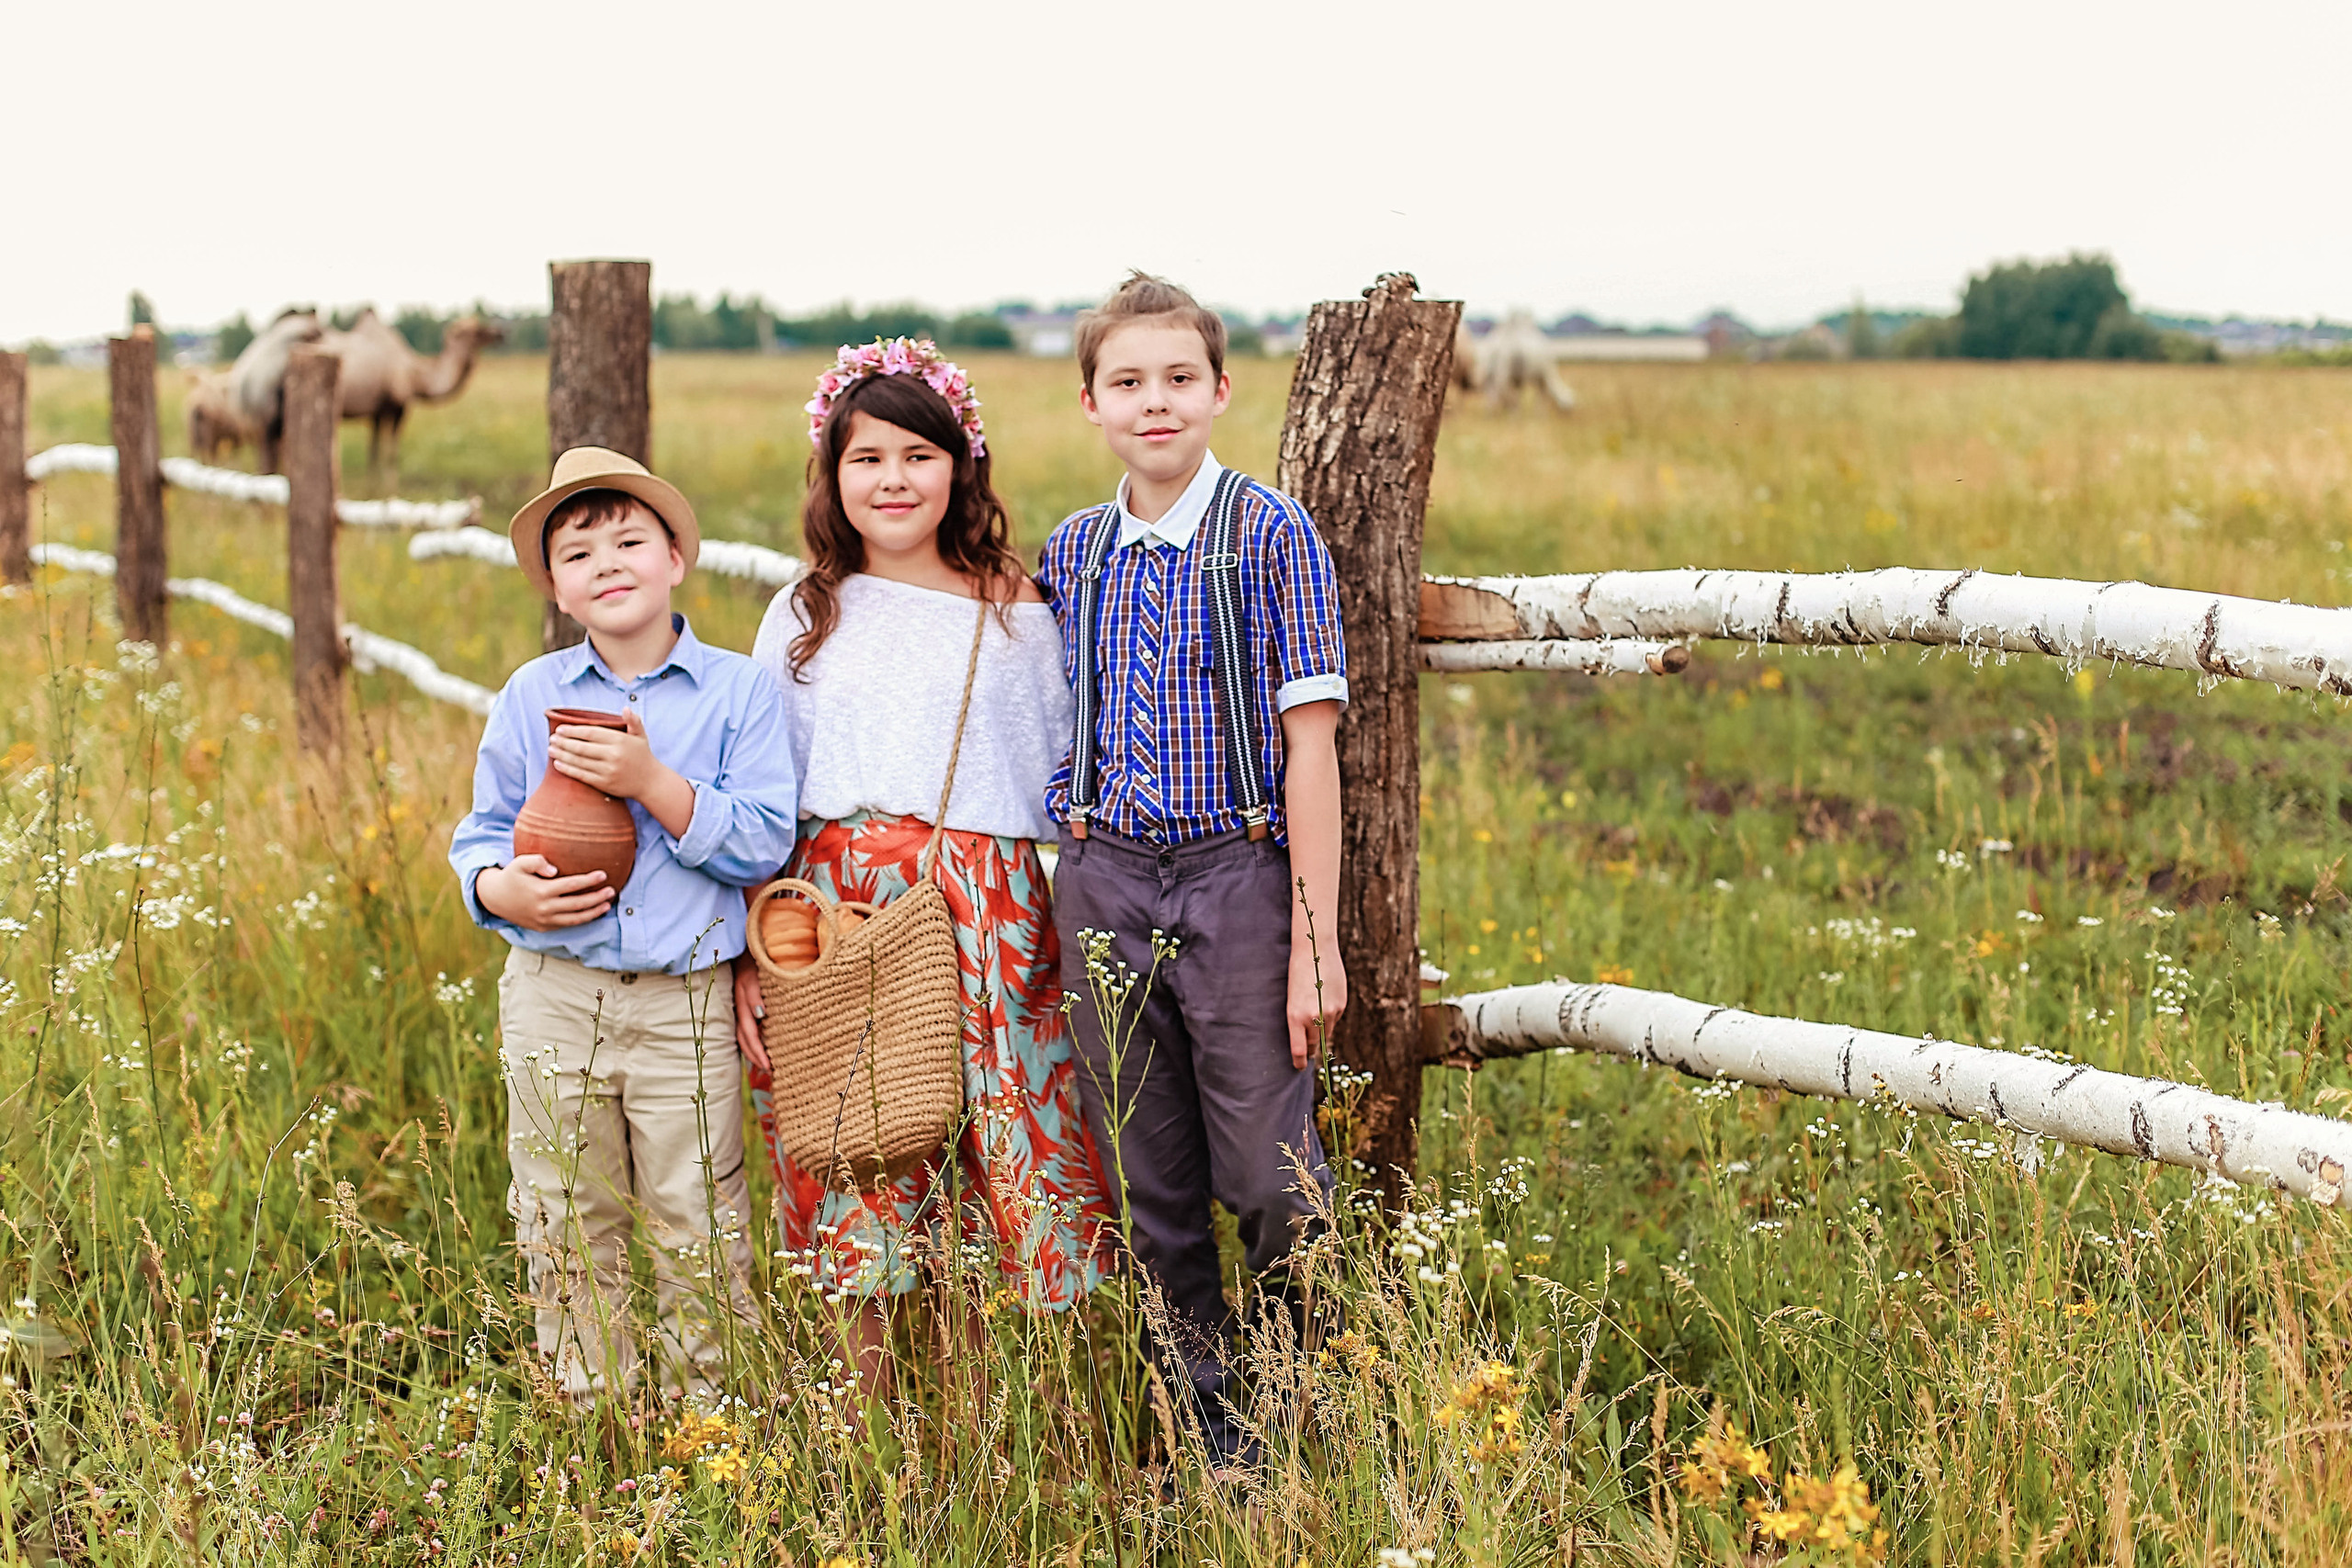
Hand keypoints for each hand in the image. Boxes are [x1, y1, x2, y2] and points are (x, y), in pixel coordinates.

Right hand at [476, 854, 611, 930]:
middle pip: (577, 904)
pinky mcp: (544, 928)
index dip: (589, 880)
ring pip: (575, 919)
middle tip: (612, 890)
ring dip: (593, 912)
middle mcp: (544, 908)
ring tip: (607, 904)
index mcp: (541, 891)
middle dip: (597, 898)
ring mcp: (544, 920)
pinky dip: (582, 920)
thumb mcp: (519, 863)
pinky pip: (567, 925)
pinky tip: (593, 913)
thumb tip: (554, 870)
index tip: (603, 874)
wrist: (495, 899)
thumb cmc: (511, 876)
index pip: (571, 885)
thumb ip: (536, 861)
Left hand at [550, 710, 669, 801]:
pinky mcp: (604, 784)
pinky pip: (582, 775)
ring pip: (578, 761)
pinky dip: (567, 769)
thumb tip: (625, 708)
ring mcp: (608, 770)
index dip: (572, 731)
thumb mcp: (641, 736)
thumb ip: (634, 721)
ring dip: (561, 754)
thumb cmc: (643, 756)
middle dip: (563, 742)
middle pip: (581, 747)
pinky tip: (558, 764)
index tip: (560, 729)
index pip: (590, 733)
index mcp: (620, 740)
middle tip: (551, 738)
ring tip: (551, 749)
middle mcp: (613, 755)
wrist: (651, 782)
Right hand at [733, 953, 769, 1075]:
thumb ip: (755, 994)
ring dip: (753, 1051)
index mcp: (743, 1001)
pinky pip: (745, 1026)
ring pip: (743, 1034)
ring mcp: (740, 1004)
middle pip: (744, 1038)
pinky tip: (759, 1049)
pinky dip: (751, 1040)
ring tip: (765, 1066)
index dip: (758, 1051)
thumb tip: (761, 1015)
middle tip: (770, 1071)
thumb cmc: (756, 958)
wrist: (747, 944)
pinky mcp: (743, 1002)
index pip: (749, 1034)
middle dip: (756, 1056)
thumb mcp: (755, 973)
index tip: (769, 1066)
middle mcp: (739, 1006)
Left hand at [1286, 947, 1346, 1070]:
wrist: (1315, 950)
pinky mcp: (1341, 1005)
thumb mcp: (1291, 999)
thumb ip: (1298, 1019)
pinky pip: (1335, 1019)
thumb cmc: (1296, 973)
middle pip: (1314, 1044)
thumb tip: (1306, 1038)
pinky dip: (1329, 1017)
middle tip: (1307, 1054)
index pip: (1299, 1050)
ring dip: (1321, 1034)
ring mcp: (1330, 1012)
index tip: (1298, 1067)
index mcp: (1295, 1016)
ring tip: (1315, 1029)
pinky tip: (1324, 1004)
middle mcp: (1314, 1017)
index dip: (1299, 1062)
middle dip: (1310, 1050)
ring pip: (1326, 1033)